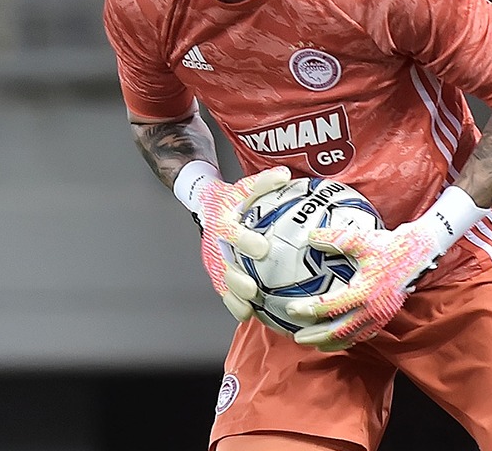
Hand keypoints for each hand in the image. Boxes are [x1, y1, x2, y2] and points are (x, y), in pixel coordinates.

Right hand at [192, 166, 291, 320]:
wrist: (206, 205)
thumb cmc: (232, 198)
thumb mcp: (245, 187)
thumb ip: (264, 183)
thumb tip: (286, 174)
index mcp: (221, 221)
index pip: (229, 230)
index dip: (243, 240)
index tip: (262, 249)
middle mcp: (214, 243)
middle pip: (222, 263)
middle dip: (236, 278)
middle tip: (253, 288)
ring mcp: (213, 260)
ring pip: (221, 281)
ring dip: (233, 296)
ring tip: (249, 308)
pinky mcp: (215, 272)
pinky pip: (223, 291)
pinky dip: (233, 304)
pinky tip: (248, 316)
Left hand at [286, 220, 440, 350]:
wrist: (419, 253)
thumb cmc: (389, 245)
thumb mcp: (361, 239)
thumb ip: (335, 239)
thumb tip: (311, 237)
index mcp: (364, 292)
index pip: (330, 307)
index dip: (309, 310)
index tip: (291, 309)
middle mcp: (372, 309)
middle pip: (339, 331)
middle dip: (316, 336)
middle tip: (296, 336)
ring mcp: (380, 316)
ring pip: (351, 337)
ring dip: (330, 342)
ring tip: (313, 342)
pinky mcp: (385, 317)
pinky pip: (363, 334)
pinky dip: (347, 339)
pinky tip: (336, 337)